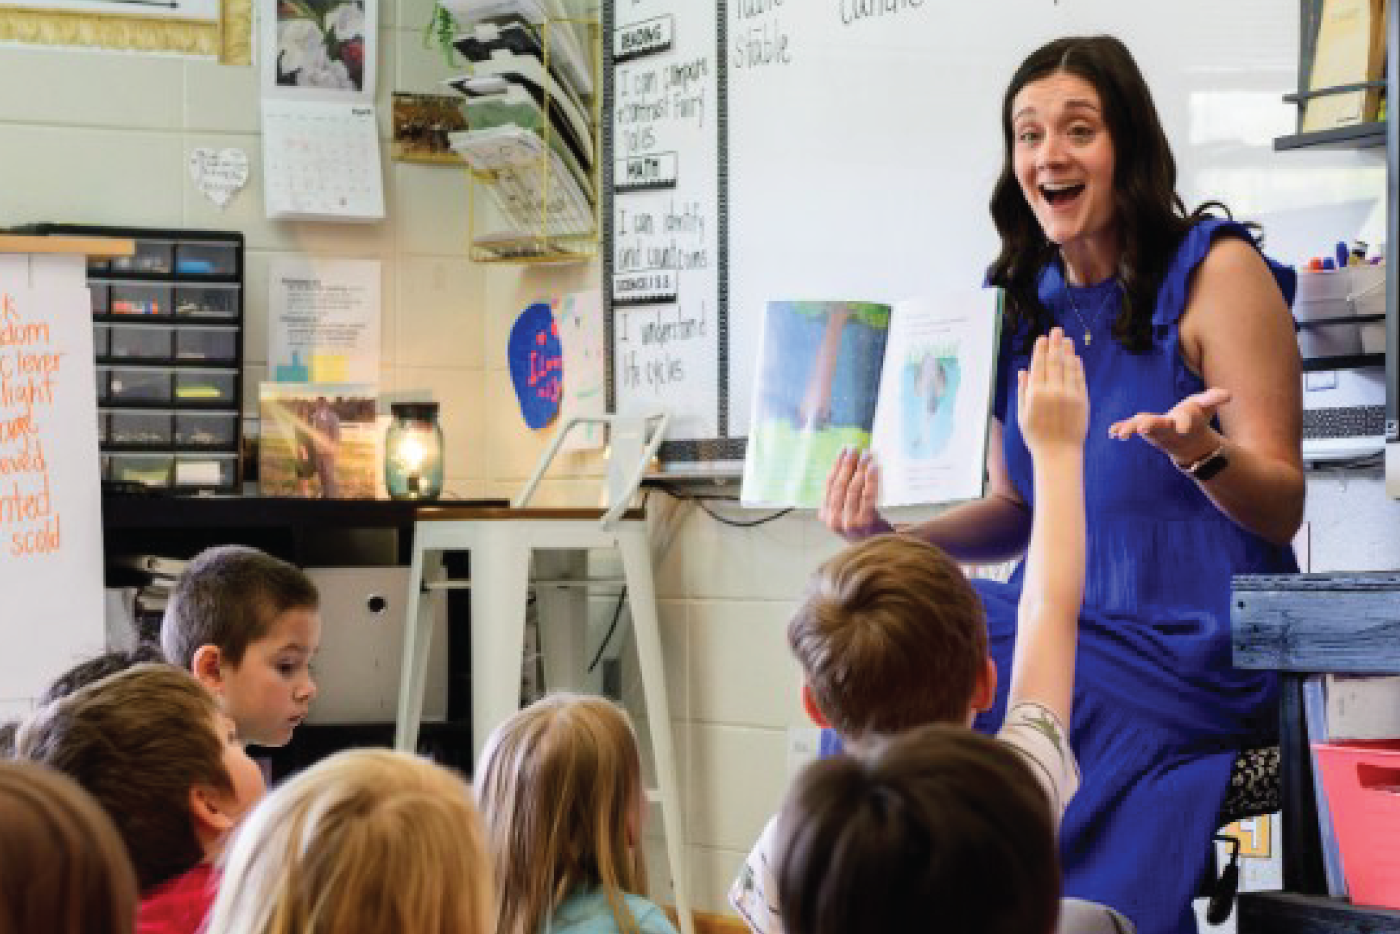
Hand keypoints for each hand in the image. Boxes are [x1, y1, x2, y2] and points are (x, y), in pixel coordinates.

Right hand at [819, 446, 893, 540]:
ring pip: (852, 490)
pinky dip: (870, 480)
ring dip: (860, 470)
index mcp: (825, 515)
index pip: (829, 485)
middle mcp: (833, 520)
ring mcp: (848, 523)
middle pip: (839, 486)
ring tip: (867, 455)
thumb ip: (844, 491)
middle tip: (855, 449)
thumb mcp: (848, 509)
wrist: (880, 547)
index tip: (844, 449)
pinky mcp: (864, 523)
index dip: (837, 465)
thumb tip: (847, 458)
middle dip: (847, 465)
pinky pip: (867, 496)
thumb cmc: (864, 524)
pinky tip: (874, 467)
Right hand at [1018, 328, 1087, 456]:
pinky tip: (1075, 358)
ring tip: (1066, 339)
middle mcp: (1052, 392)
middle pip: (1054, 362)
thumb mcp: (1023, 414)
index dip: (1041, 350)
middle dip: (1054, 344)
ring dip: (1067, 351)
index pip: (1039, 366)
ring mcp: (1069, 395)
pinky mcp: (1082, 400)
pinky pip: (1079, 379)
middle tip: (1056, 330)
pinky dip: (1077, 367)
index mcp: (1035, 395)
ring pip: (1068, 367)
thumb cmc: (1037, 436)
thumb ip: (1023, 391)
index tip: (1042, 338)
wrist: (1058, 453)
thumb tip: (1024, 371)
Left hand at [1108, 387, 1229, 465]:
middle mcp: (1169, 427)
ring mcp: (1155, 430)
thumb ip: (1214, 399)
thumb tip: (1228, 395)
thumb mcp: (1207, 407)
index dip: (1185, 422)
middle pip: (1160, 426)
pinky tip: (1111, 432)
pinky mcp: (1144, 429)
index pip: (1186, 419)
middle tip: (1141, 428)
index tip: (1182, 427)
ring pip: (1142, 428)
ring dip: (1131, 429)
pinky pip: (1130, 428)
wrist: (1187, 441)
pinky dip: (1120, 429)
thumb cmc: (1197, 418)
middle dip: (1151, 426)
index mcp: (1186, 420)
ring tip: (1120, 434)